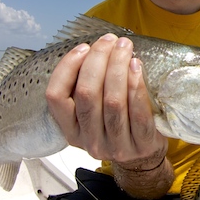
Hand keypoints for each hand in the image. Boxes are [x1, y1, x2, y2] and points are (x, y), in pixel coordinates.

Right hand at [45, 34, 167, 168]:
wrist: (143, 158)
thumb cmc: (117, 125)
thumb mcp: (93, 114)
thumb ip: (87, 89)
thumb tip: (94, 48)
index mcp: (70, 130)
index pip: (56, 97)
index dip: (67, 68)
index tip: (83, 47)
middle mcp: (89, 141)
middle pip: (87, 95)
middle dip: (98, 60)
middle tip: (110, 41)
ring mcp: (115, 146)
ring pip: (112, 102)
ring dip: (118, 68)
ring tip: (125, 48)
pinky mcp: (141, 146)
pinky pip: (138, 113)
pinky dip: (136, 86)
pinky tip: (137, 66)